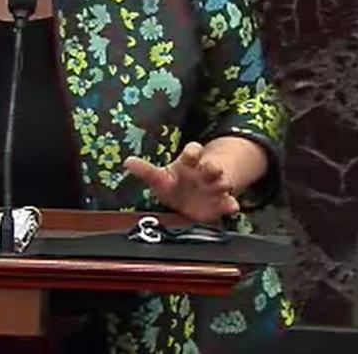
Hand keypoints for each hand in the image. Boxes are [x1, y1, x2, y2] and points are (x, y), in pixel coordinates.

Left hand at [124, 142, 239, 223]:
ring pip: (223, 182)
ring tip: (222, 186)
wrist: (189, 201)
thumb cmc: (173, 184)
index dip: (193, 151)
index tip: (193, 153)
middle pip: (212, 166)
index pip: (193, 151)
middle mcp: (204, 173)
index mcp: (188, 164)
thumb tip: (127, 162)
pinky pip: (230, 203)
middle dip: (213, 167)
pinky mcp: (221, 203)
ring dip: (223, 183)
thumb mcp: (159, 178)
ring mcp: (214, 187)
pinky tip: (231, 206)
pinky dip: (231, 205)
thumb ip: (146, 171)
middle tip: (212, 167)